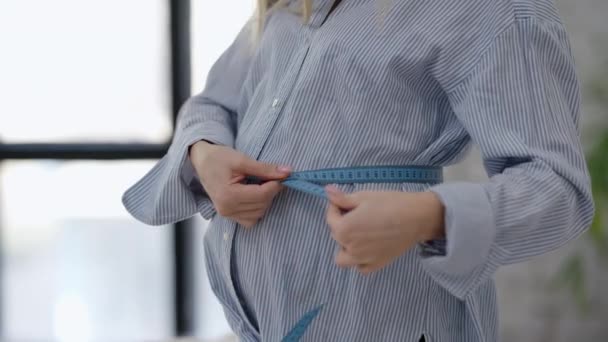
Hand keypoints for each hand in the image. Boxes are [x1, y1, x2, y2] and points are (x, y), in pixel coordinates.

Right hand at [189, 140, 290, 227]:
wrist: (202, 162)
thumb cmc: (219, 158)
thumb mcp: (242, 160)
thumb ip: (265, 168)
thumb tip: (287, 172)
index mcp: (228, 195)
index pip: (261, 195)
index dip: (276, 185)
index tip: (282, 175)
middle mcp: (227, 209)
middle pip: (262, 205)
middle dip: (271, 191)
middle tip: (272, 177)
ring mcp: (227, 215)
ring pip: (259, 214)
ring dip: (266, 200)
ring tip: (262, 184)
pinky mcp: (229, 216)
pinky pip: (251, 219)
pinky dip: (258, 209)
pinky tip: (255, 195)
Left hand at [325, 185, 444, 274]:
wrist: (417, 217)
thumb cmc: (390, 204)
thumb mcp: (363, 197)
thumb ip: (342, 198)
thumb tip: (327, 191)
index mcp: (344, 229)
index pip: (330, 218)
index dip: (335, 207)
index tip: (345, 202)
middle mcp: (350, 248)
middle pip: (337, 236)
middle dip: (343, 224)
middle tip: (358, 213)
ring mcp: (363, 259)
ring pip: (343, 258)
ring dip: (346, 247)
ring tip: (359, 234)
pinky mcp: (376, 265)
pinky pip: (360, 267)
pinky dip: (360, 259)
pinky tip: (369, 247)